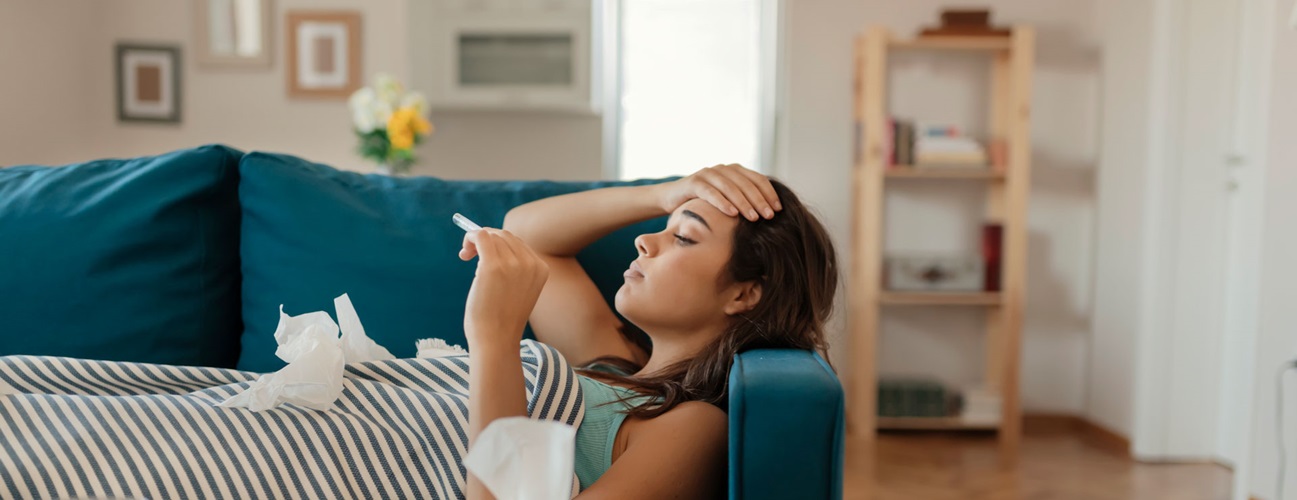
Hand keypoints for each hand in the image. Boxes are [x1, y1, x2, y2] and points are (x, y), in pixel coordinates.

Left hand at [459, 228, 549, 348]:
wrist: (496, 340)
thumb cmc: (501, 320)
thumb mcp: (518, 291)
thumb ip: (514, 269)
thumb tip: (489, 242)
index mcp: (541, 269)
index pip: (518, 243)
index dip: (498, 243)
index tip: (483, 254)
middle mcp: (530, 263)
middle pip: (505, 236)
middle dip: (486, 239)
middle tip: (471, 254)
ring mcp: (512, 264)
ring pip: (492, 235)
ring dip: (475, 241)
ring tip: (466, 256)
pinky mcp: (492, 266)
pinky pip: (480, 236)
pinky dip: (470, 237)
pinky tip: (464, 252)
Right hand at [657, 164, 781, 220]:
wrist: (672, 198)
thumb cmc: (703, 202)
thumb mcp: (726, 199)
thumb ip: (743, 200)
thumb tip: (769, 214)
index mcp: (734, 170)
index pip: (758, 179)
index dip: (769, 193)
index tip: (779, 209)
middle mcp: (723, 168)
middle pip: (747, 183)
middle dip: (760, 200)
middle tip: (769, 216)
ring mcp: (708, 173)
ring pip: (731, 187)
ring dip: (744, 203)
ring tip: (754, 218)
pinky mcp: (694, 182)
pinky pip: (711, 192)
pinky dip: (722, 202)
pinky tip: (732, 214)